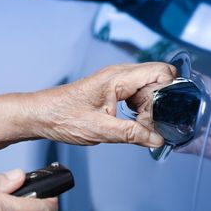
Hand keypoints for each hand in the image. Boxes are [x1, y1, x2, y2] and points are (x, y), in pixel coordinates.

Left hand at [29, 62, 175, 146]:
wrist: (41, 115)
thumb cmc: (62, 117)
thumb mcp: (100, 130)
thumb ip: (132, 134)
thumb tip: (157, 139)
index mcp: (118, 78)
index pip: (161, 72)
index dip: (169, 92)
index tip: (163, 114)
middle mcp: (118, 74)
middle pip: (158, 81)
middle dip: (159, 104)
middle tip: (147, 125)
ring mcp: (115, 81)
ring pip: (148, 89)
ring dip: (149, 108)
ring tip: (138, 126)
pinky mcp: (112, 90)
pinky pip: (136, 94)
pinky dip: (139, 109)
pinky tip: (131, 123)